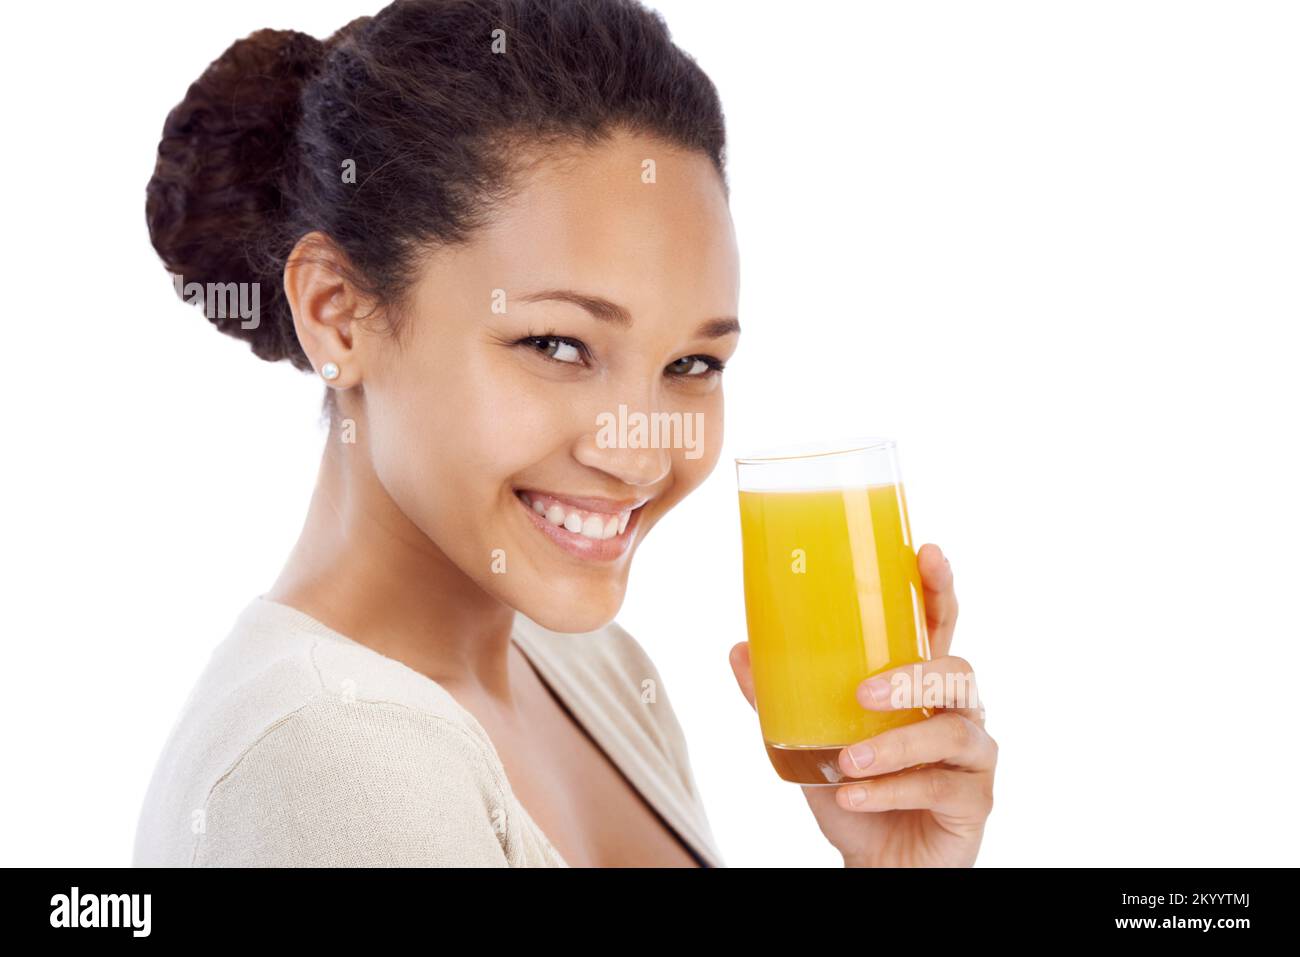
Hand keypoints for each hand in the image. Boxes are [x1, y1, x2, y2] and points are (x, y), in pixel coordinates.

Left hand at [729, 543, 996, 866]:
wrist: (875, 864)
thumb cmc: (853, 789)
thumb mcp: (805, 741)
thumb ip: (778, 698)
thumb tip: (740, 648)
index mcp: (921, 684)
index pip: (939, 624)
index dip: (937, 587)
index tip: (925, 552)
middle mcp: (956, 711)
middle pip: (958, 670)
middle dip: (913, 676)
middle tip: (863, 692)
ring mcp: (973, 755)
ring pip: (951, 731)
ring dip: (895, 744)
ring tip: (846, 762)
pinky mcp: (976, 800)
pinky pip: (941, 786)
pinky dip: (892, 790)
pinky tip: (851, 795)